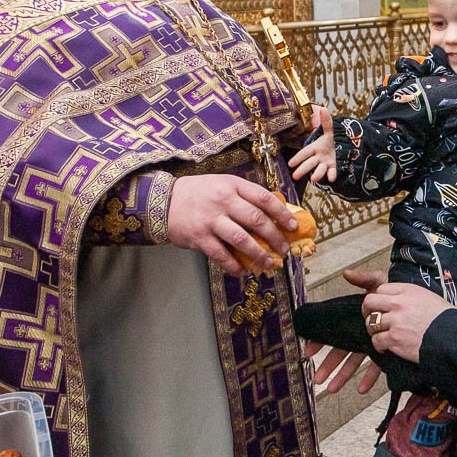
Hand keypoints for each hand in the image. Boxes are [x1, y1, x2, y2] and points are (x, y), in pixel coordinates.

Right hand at [166, 174, 298, 276]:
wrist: (163, 201)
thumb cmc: (198, 193)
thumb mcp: (222, 184)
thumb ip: (244, 196)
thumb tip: (272, 215)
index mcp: (232, 185)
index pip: (264, 198)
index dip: (282, 213)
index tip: (293, 226)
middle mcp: (223, 201)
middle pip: (257, 220)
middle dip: (275, 238)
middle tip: (285, 249)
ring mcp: (211, 219)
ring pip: (242, 239)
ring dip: (259, 254)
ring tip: (269, 264)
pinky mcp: (200, 237)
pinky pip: (222, 255)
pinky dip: (234, 266)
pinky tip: (243, 272)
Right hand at [288, 106, 336, 182]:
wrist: (341, 149)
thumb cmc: (330, 142)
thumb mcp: (329, 131)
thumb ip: (326, 122)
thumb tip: (323, 108)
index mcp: (314, 148)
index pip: (304, 153)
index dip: (297, 158)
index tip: (290, 164)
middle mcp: (318, 157)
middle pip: (309, 163)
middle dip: (302, 169)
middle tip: (295, 176)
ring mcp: (325, 163)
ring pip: (319, 169)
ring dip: (317, 174)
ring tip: (313, 179)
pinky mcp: (333, 168)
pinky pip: (332, 172)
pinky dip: (332, 175)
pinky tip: (332, 178)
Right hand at [300, 270, 386, 393]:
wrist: (413, 303)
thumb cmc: (392, 294)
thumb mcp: (378, 283)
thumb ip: (363, 279)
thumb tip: (347, 273)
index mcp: (353, 321)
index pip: (332, 333)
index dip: (319, 342)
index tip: (309, 351)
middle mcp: (359, 335)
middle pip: (339, 353)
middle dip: (327, 366)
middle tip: (317, 378)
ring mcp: (370, 346)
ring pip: (353, 364)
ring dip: (342, 376)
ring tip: (331, 389)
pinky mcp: (384, 353)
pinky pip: (376, 368)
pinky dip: (369, 379)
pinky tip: (362, 389)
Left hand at [363, 281, 453, 364]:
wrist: (454, 337)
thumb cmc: (445, 319)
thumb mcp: (428, 297)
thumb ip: (409, 296)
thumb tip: (397, 299)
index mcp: (408, 290)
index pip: (381, 289)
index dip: (378, 298)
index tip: (379, 306)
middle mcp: (399, 303)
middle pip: (369, 302)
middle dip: (367, 311)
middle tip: (371, 319)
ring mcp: (396, 321)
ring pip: (371, 323)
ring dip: (373, 330)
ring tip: (380, 335)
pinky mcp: (395, 339)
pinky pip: (377, 341)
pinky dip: (379, 346)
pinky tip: (385, 348)